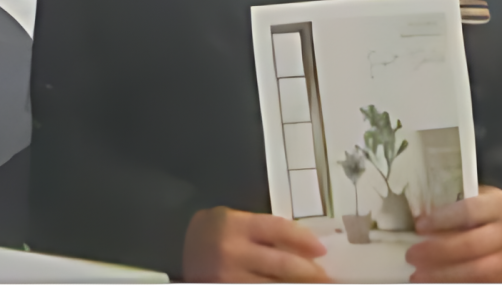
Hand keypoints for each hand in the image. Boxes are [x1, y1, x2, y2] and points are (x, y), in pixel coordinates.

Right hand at [182, 206, 329, 282]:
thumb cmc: (208, 234)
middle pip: (284, 265)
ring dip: (300, 287)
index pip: (279, 230)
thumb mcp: (231, 220)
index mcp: (234, 226)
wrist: (174, 253)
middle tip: (327, 278)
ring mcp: (230, 279)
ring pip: (276, 286)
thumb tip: (304, 247)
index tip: (321, 249)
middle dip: (311, 274)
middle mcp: (232, 253)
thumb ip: (262, 230)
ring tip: (315, 285)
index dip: (304, 240)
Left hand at [404, 186, 501, 282]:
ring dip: (443, 275)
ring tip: (417, 275)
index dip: (442, 219)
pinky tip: (435, 282)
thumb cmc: (483, 215)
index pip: (468, 211)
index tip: (418, 227)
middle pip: (472, 245)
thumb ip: (450, 209)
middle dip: (437, 252)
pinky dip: (455, 284)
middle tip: (411, 255)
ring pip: (477, 272)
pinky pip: (481, 284)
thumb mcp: (472, 201)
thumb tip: (417, 224)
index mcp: (500, 206)